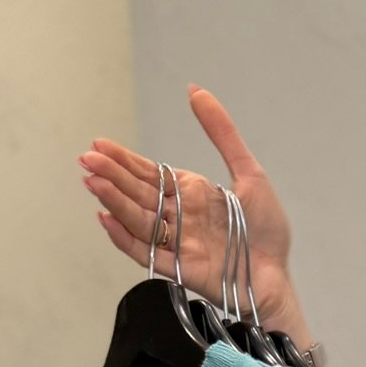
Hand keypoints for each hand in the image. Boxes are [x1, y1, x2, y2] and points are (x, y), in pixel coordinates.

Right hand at [77, 86, 312, 345]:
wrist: (278, 276)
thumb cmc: (268, 230)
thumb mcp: (249, 173)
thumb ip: (222, 133)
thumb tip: (195, 90)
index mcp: (191, 193)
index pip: (149, 174)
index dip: (124, 160)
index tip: (99, 145)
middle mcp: (179, 217)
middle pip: (138, 194)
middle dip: (112, 176)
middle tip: (87, 160)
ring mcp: (177, 243)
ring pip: (138, 220)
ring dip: (113, 201)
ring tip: (92, 182)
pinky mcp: (179, 269)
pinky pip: (146, 253)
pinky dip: (125, 238)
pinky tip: (107, 219)